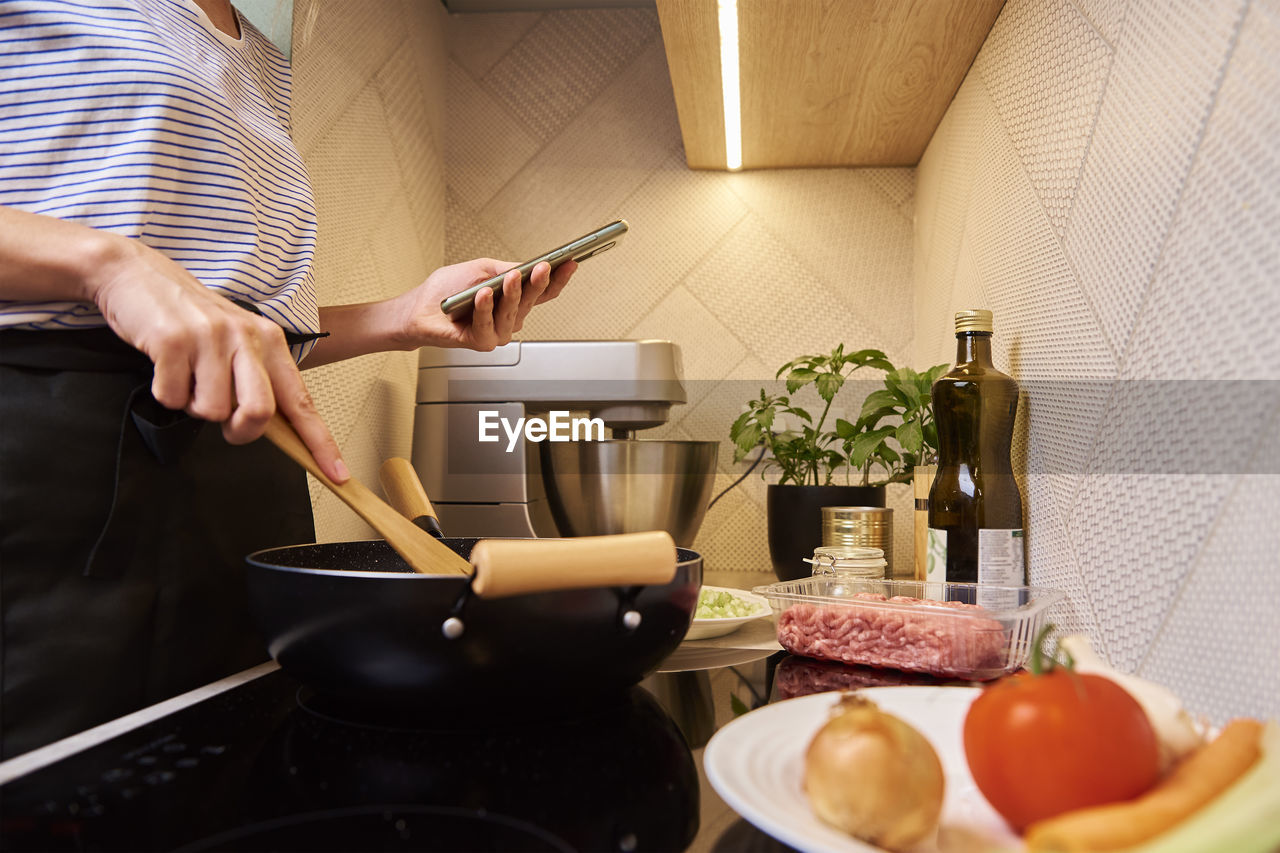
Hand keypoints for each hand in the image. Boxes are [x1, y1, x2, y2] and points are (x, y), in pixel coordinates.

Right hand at [90, 236, 348, 481]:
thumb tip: (271, 426)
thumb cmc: (189, 316)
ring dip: (194, 405)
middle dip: (239, 430)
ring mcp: (208, 338)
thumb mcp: (236, 339)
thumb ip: (255, 378)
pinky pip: (172, 399)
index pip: (300, 400)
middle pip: (258, 412)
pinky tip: (165, 366)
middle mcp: (245, 337)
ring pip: (212, 412)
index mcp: (269, 340)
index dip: (318, 441)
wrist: (136, 274)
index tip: (336, 473)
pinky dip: (166, 393)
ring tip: (187, 375)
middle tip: (224, 421)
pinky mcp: (171, 342)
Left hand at [391, 256, 576, 350]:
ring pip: (512, 314)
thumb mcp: (480, 270)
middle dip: (538, 284)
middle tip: (544, 268)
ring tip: (510, 279)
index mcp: (513, 300)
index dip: (558, 279)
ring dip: (512, 295)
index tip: (570, 263)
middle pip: (531, 302)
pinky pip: (487, 326)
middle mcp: (509, 318)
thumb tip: (526, 266)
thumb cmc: (448, 291)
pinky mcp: (480, 342)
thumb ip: (504, 269)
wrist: (418, 308)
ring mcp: (497, 332)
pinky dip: (485, 309)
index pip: (542, 292)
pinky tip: (484, 295)